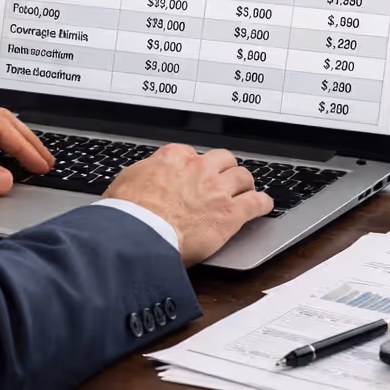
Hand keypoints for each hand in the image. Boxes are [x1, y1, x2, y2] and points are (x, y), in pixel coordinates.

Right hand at [102, 145, 271, 265]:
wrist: (137, 236)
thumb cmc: (127, 215)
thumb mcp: (127, 182)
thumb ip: (143, 176)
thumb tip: (141, 180)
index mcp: (173, 157)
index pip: (192, 154)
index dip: (195, 167)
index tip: (195, 175)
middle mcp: (198, 168)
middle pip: (223, 159)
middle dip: (223, 170)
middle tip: (222, 182)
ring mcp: (217, 189)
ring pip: (243, 176)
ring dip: (243, 185)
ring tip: (244, 193)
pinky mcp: (231, 213)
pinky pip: (257, 202)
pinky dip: (262, 203)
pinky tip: (263, 206)